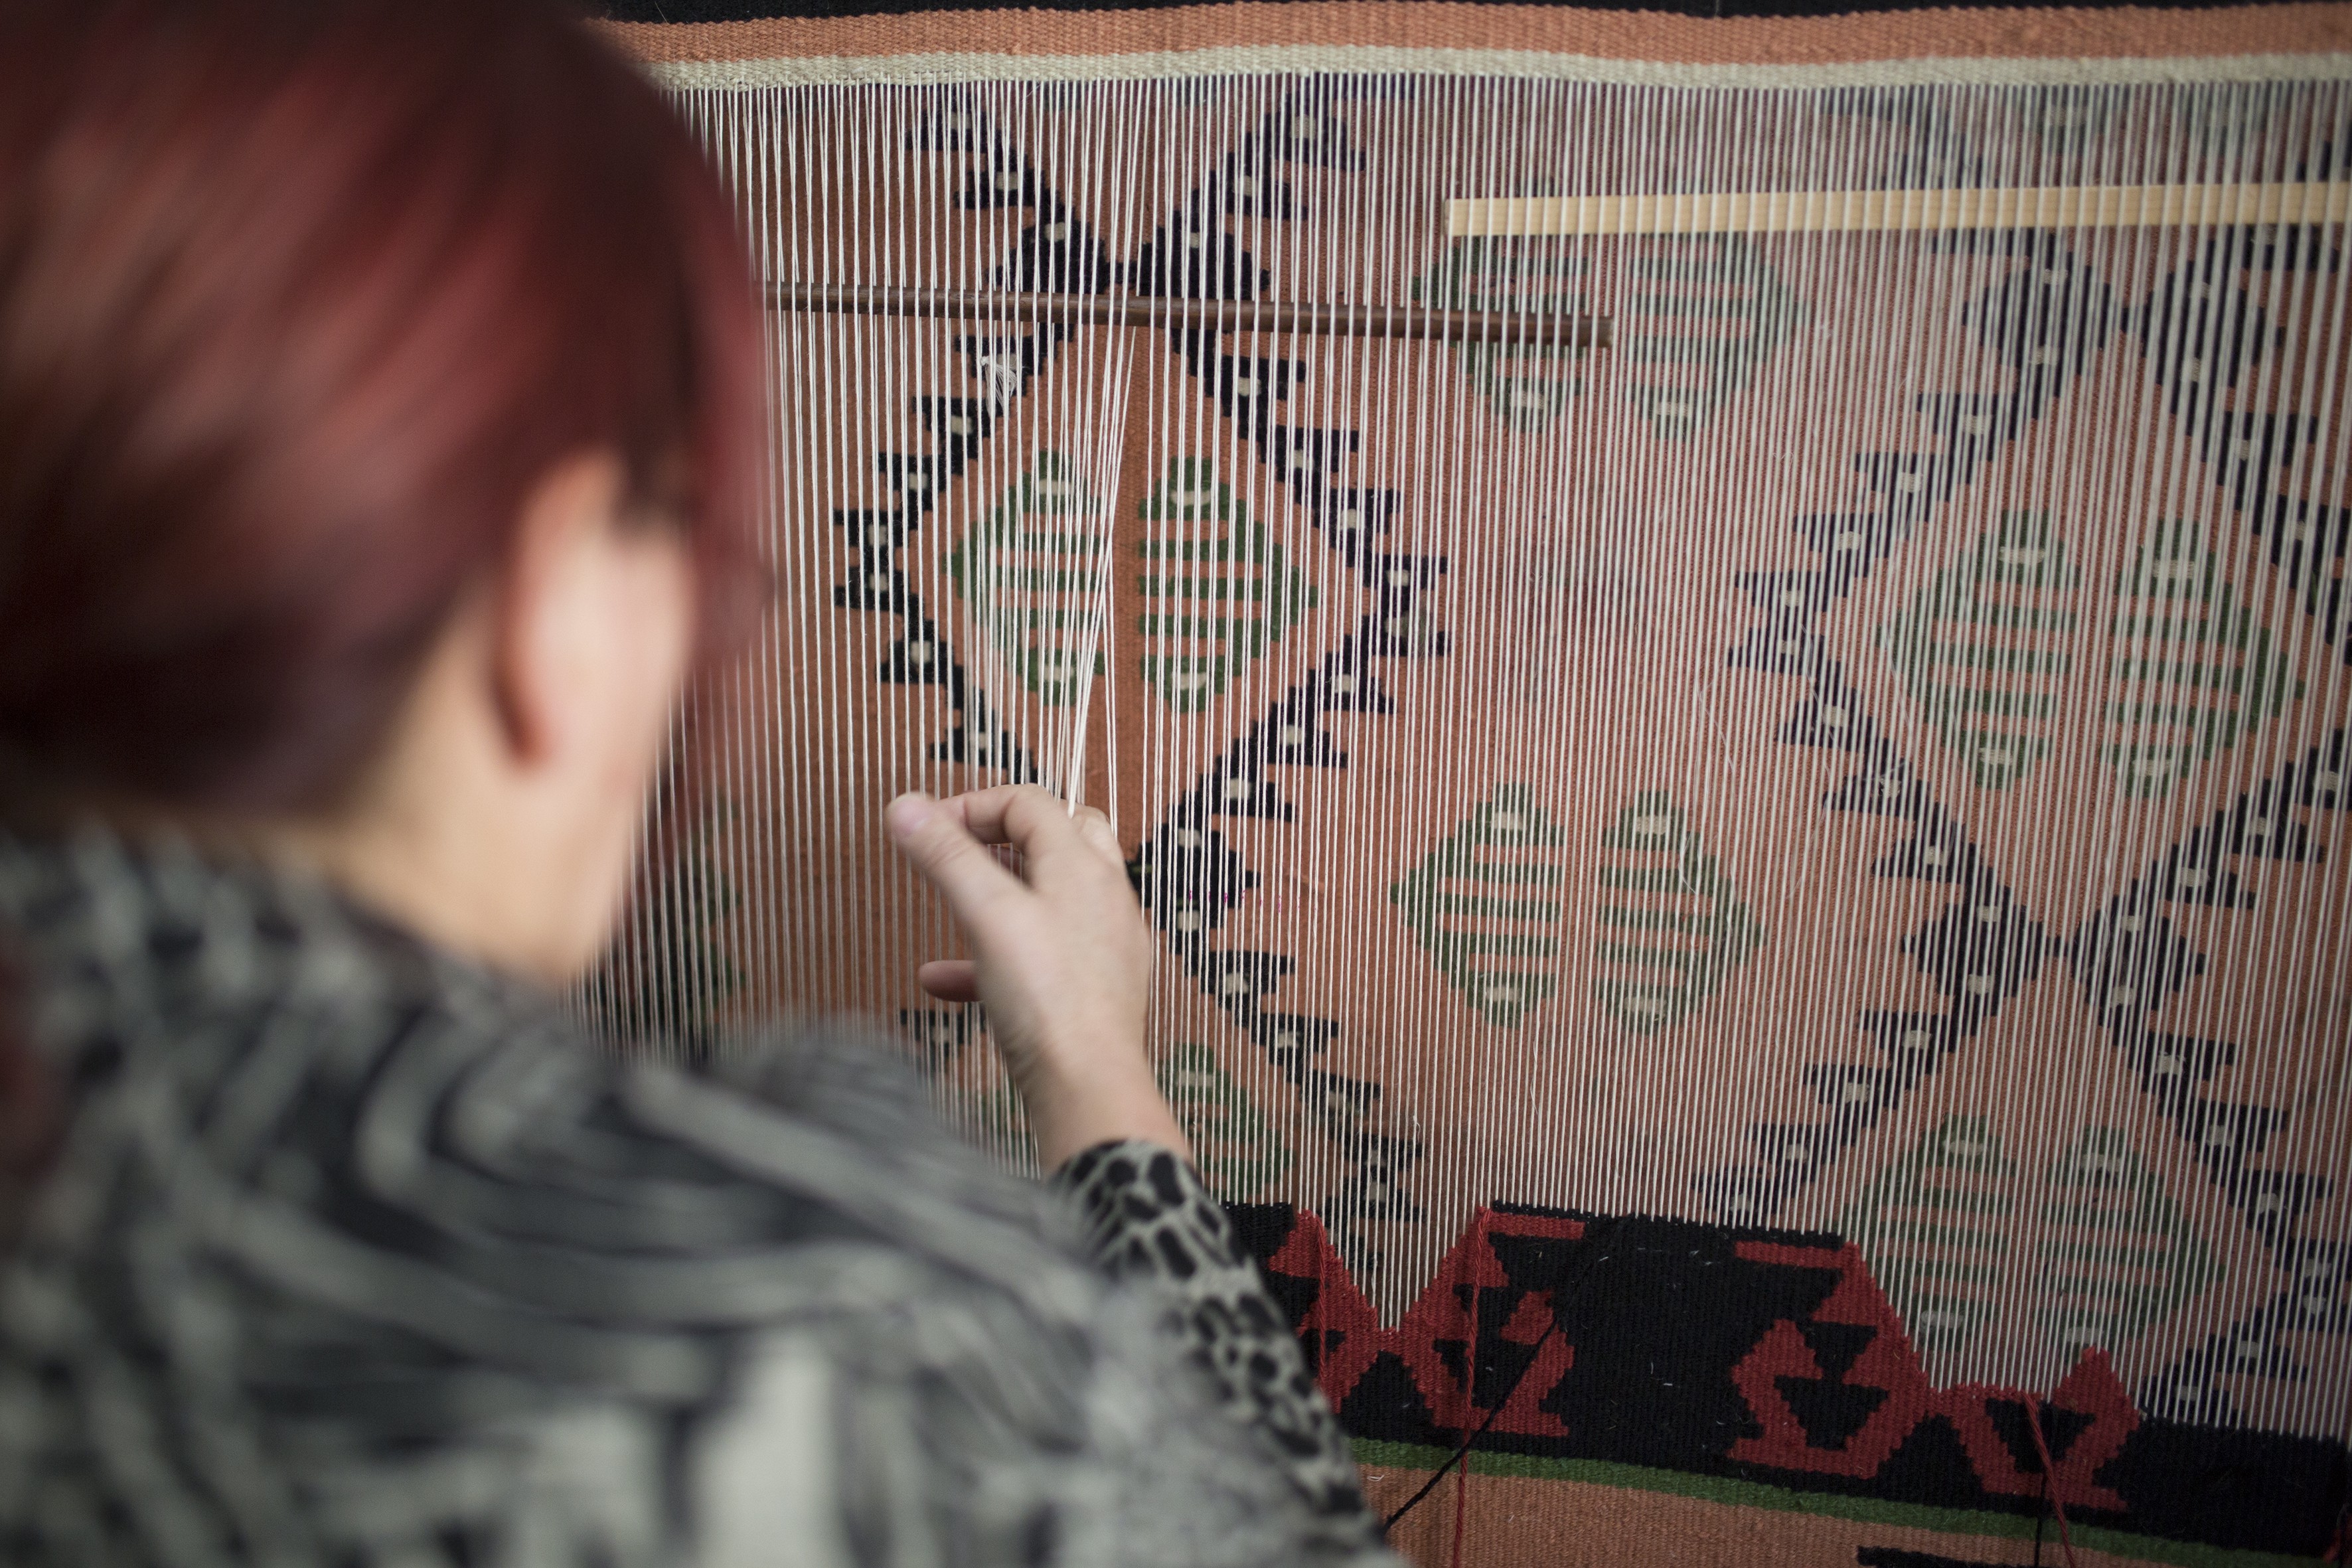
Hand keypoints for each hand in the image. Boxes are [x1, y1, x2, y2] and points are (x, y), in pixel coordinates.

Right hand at [885, 785, 1189, 1169]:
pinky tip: (942, 981)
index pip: (1029, 802)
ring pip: (1046, 897)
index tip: (926, 828)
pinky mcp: (1092, 985)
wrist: (1089, 1087)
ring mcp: (1102, 941)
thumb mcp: (985, 914)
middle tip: (955, 855)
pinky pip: (1040, 953)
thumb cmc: (1049, 1000)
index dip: (972, 805)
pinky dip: (992, 955)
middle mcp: (1102, 895)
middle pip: (1055, 837)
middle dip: (997, 840)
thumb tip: (905, 806)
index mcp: (1081, 864)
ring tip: (949, 910)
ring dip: (991, 898)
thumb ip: (945, 856)